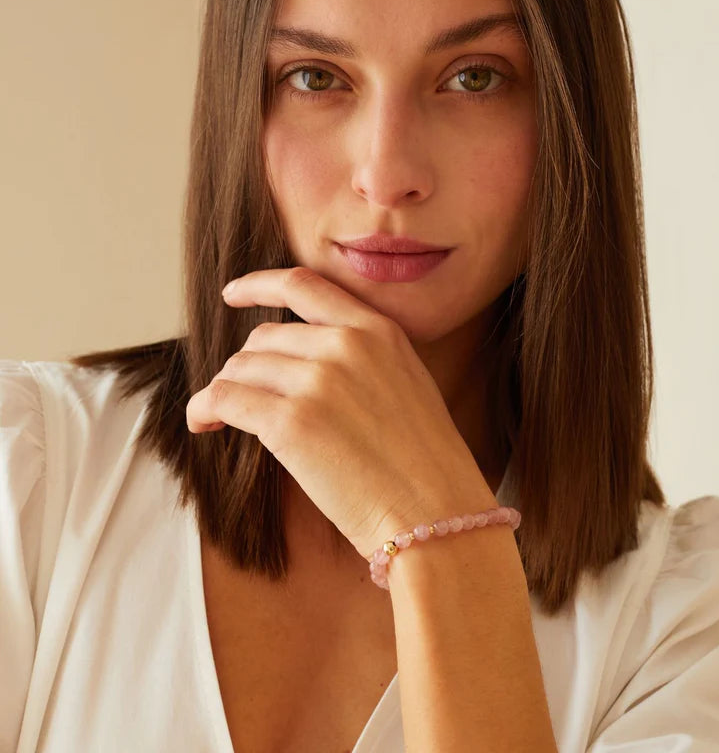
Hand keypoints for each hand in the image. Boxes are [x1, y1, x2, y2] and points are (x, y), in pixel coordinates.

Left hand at [185, 266, 495, 560]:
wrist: (437, 512)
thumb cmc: (426, 464)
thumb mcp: (407, 382)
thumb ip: (362, 357)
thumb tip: (304, 360)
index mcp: (377, 331)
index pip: (304, 285)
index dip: (258, 285)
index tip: (233, 293)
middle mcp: (346, 345)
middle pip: (264, 338)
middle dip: (246, 367)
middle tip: (241, 396)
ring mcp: (318, 381)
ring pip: (240, 368)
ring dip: (222, 391)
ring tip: (216, 416)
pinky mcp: (290, 422)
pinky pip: (225, 399)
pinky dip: (204, 410)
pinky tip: (204, 425)